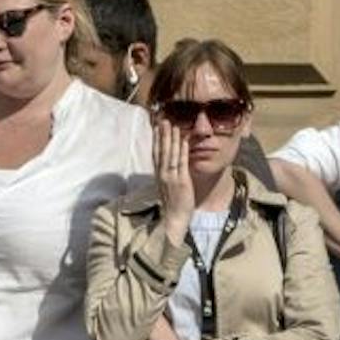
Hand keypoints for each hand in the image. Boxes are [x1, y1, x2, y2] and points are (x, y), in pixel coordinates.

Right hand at [153, 119, 194, 240]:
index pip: (155, 153)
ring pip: (170, 154)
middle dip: (162, 134)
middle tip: (163, 119)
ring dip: (171, 138)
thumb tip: (170, 165)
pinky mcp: (181, 182)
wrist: (174, 220)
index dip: (156, 139)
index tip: (156, 126)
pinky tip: (183, 140)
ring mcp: (171, 178)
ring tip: (173, 124)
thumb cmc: (173, 205)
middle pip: (161, 150)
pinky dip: (182, 150)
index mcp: (159, 175)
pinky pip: (181, 163)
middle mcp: (162, 175)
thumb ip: (168, 175)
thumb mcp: (168, 187)